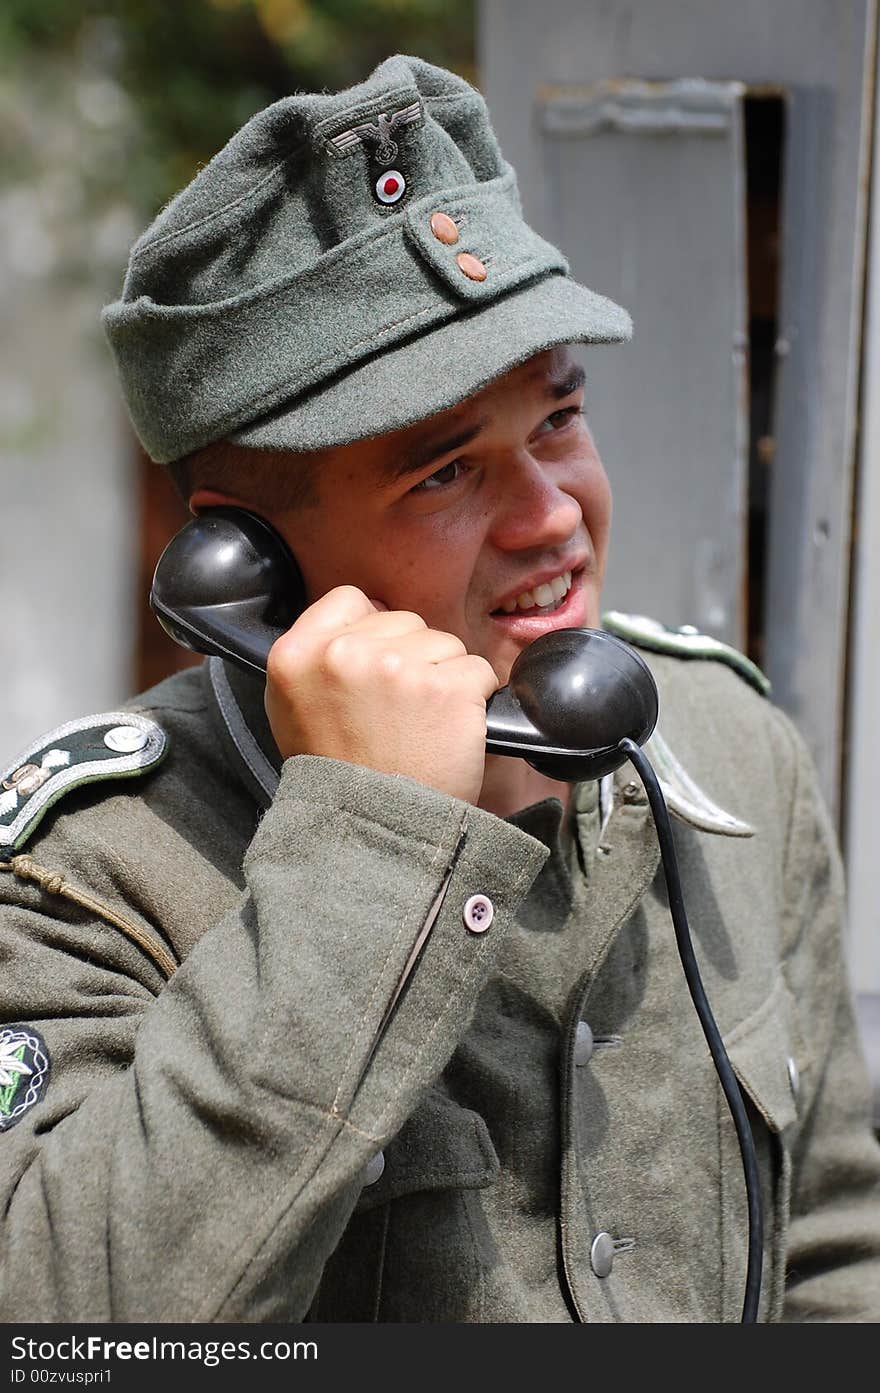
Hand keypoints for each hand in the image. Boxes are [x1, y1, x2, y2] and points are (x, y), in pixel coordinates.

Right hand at [265, 587, 498, 803]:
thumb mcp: (292, 710)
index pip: (350, 599)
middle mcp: (344, 653)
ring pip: (444, 644)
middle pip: (403, 621)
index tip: (375, 664)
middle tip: (396, 713)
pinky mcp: (447, 687)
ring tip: (419, 726)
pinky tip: (447, 732)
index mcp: (297, 654)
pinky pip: (477, 671)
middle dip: (410, 658)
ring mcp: (398, 668)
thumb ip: (318, 658)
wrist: (375, 832)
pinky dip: (473, 700)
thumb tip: (362, 615)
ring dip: (443, 679)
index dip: (371, 630)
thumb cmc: (339, 776)